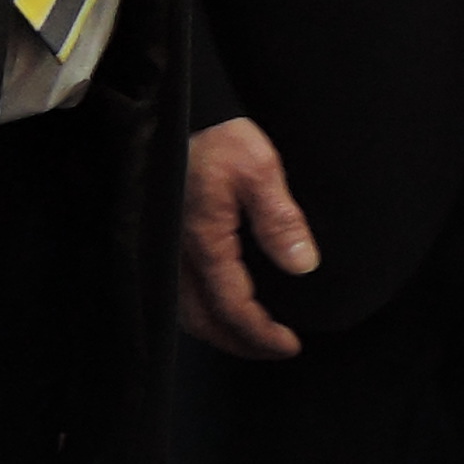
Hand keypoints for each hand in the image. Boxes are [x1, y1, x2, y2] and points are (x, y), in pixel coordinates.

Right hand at [179, 116, 318, 360]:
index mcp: (203, 244)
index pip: (232, 307)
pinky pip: (177, 294)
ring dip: (221, 331)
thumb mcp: (259, 168)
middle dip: (241, 342)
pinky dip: (202, 312)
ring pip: (187, 313)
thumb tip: (303, 264)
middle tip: (278, 348)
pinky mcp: (160, 243)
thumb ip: (280, 218)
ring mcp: (164, 252)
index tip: (290, 344)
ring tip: (255, 336)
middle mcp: (177, 257)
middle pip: (205, 322)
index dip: (261, 333)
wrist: (175, 115)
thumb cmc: (219, 138)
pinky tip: (222, 308)